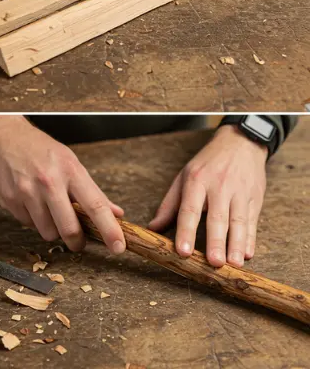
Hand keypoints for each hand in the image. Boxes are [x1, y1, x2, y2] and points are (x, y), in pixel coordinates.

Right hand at [0, 116, 125, 253]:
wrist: (2, 135)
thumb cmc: (38, 148)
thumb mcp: (69, 162)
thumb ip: (91, 191)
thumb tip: (116, 213)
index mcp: (70, 170)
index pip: (95, 205)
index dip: (109, 230)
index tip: (118, 247)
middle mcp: (49, 182)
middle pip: (69, 229)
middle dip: (76, 241)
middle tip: (78, 241)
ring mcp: (27, 192)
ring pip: (47, 232)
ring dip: (51, 229)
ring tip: (47, 210)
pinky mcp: (10, 200)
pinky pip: (27, 224)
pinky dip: (32, 220)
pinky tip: (30, 202)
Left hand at [148, 125, 267, 266]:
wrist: (240, 143)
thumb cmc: (207, 165)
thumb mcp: (183, 177)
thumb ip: (169, 205)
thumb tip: (153, 228)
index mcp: (196, 181)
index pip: (190, 210)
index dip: (186, 231)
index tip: (183, 251)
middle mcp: (219, 187)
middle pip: (217, 218)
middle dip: (216, 242)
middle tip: (214, 263)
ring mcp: (239, 193)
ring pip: (238, 221)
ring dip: (236, 244)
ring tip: (233, 263)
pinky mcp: (255, 197)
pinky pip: (252, 221)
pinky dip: (251, 238)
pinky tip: (247, 253)